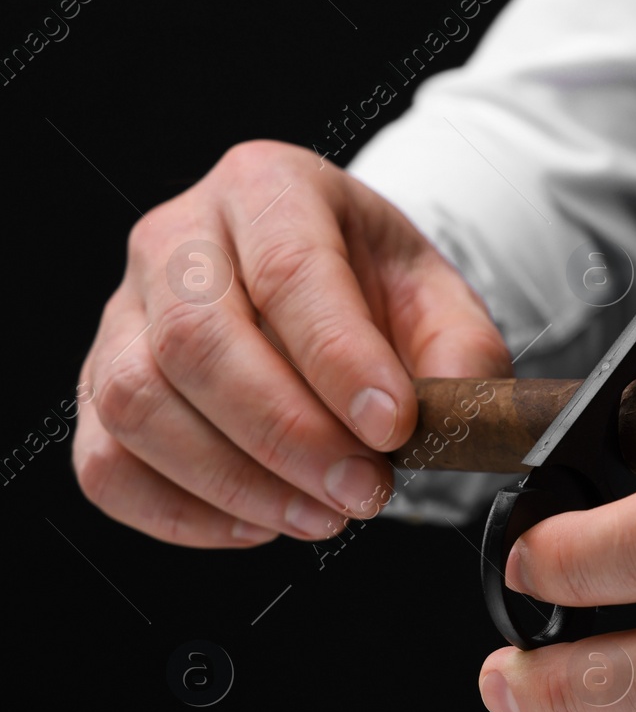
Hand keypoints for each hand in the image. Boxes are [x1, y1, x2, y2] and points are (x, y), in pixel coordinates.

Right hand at [73, 141, 510, 544]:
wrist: (330, 292)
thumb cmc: (379, 292)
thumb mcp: (442, 300)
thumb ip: (463, 354)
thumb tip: (449, 417)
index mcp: (269, 188)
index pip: (288, 270)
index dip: (339, 360)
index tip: (393, 428)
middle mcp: (176, 238)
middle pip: (196, 340)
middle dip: (286, 434)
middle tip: (363, 491)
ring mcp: (124, 314)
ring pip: (137, 403)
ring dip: (235, 482)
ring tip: (325, 515)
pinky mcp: (96, 390)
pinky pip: (106, 465)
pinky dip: (180, 514)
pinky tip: (261, 524)